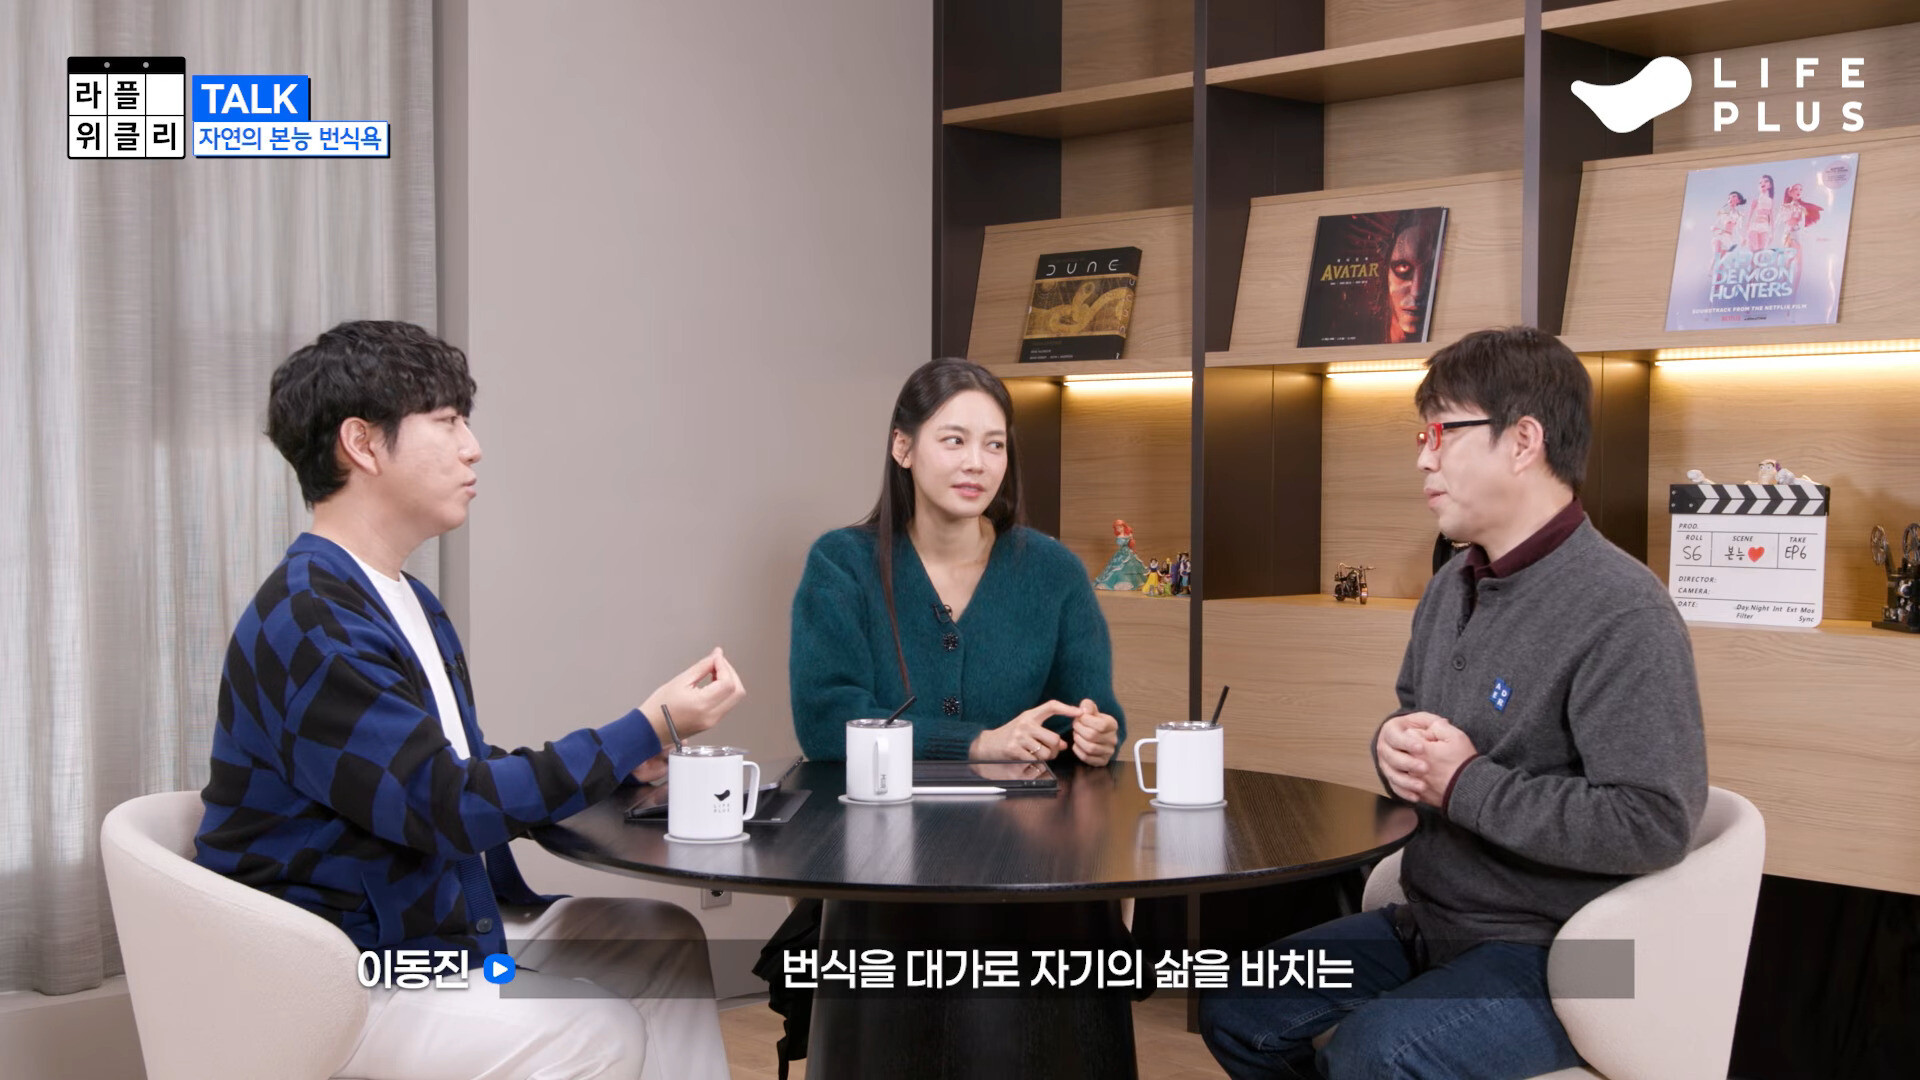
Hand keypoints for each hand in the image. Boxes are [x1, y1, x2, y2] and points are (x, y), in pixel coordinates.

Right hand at [634, 648, 746, 779]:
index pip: (727, 683)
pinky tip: (712, 683)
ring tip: (713, 672)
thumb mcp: (680, 681)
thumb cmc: (658, 708)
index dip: (724, 666)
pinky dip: (724, 691)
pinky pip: (726, 704)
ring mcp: (713, 721)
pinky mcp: (711, 722)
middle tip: (718, 663)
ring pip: (734, 698)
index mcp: (702, 705)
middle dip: (731, 673)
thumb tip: (716, 656)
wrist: (650, 729)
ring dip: (729, 681)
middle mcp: (711, 716)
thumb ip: (702, 667)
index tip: (716, 657)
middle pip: (737, 692)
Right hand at [970, 700, 1075, 760]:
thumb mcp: (1026, 727)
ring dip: (1046, 758)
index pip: (1051, 706)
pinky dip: (1035, 764)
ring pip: (1046, 752)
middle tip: (1052, 752)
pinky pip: (1035, 761)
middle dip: (1056, 750)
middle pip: (1054, 738)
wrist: (988, 744)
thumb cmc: (1011, 735)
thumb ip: (1045, 733)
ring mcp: (1019, 736)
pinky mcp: (1014, 749)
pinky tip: (1028, 759)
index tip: (1080, 712)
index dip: (1067, 708)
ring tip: (1038, 756)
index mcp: (1030, 715)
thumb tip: (1064, 745)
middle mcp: (1025, 723)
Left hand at [1069, 699, 1118, 765]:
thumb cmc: (1093, 721)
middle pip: (1093, 736)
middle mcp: (1113, 739)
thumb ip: (1087, 705)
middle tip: (1075, 726)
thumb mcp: (1091, 710)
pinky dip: (1078, 751)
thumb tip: (1084, 710)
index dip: (1086, 720)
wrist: (1097, 734)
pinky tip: (1077, 744)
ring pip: (1090, 748)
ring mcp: (1109, 752)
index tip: (1079, 717)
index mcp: (1113, 725)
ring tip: (1076, 734)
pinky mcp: (1102, 761)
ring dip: (1078, 740)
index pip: (1101, 724)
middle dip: (1079, 730)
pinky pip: (1087, 758)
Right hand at [1376, 712, 1441, 802]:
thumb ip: (1434, 722)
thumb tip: (1442, 724)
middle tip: (1425, 768)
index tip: (1421, 748)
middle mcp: (1384, 747)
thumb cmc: (1424, 730)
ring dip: (1406, 781)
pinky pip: (1395, 787)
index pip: (1394, 736)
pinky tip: (1417, 797)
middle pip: (1391, 757)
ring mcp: (1386, 764)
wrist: (1418, 745)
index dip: (1406, 742)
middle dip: (1408, 763)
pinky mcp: (1391, 777)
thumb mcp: (1429, 722)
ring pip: (1391, 774)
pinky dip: (1405, 792)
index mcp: (1391, 730)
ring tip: (1423, 786)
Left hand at [1412, 717, 1477, 809]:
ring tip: (1433, 766)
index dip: (1422, 734)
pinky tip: (1431, 778)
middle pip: (1406, 751)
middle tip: (1433, 752)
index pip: (1410, 734)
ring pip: (1406, 768)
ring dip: (1414, 765)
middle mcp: (1413, 767)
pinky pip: (1410, 785)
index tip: (1434, 740)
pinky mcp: (1419, 794)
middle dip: (1417, 749)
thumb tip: (1430, 726)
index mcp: (1420, 751)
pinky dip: (1417, 780)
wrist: (1472, 789)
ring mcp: (1414, 782)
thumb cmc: (1464, 762)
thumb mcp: (1456, 737)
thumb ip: (1439, 726)